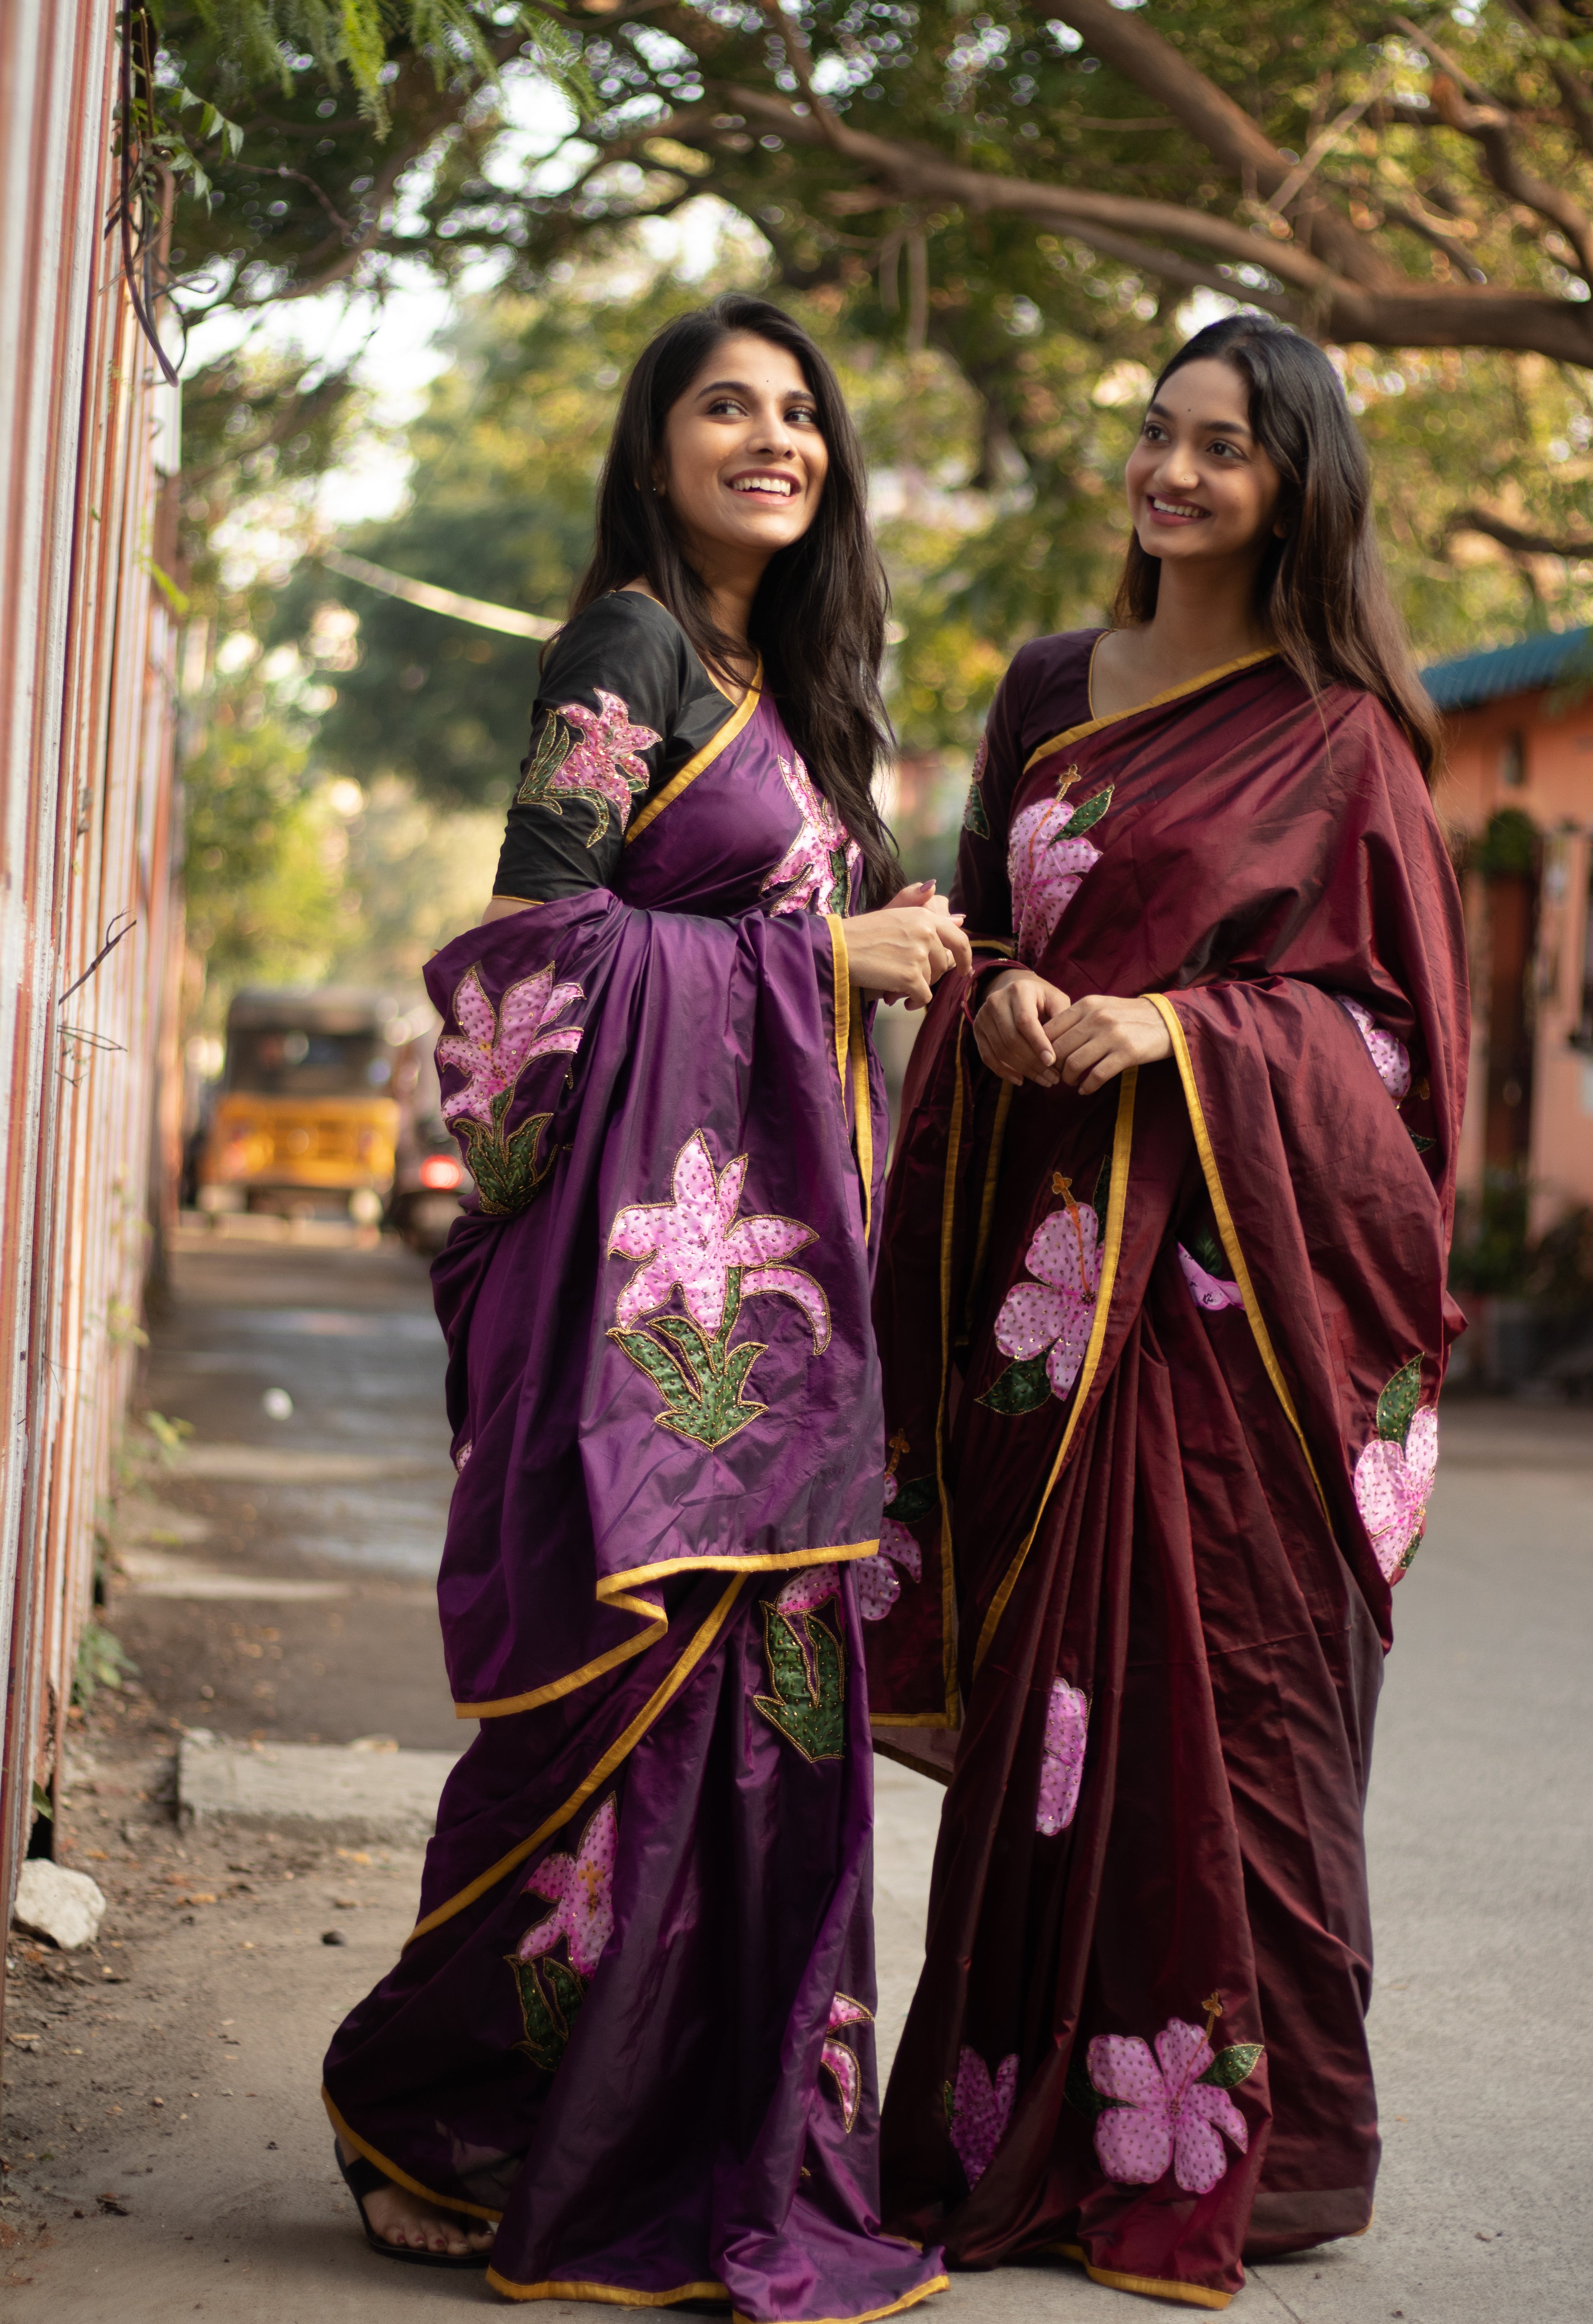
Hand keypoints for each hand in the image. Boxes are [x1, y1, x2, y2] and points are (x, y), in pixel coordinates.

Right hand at [845, 881, 972, 1006]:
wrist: (838, 947)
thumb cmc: (860, 932)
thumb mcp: (894, 914)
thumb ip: (925, 914)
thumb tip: (960, 918)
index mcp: (924, 916)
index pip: (958, 938)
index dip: (964, 957)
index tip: (963, 970)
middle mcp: (926, 932)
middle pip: (943, 965)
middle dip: (930, 976)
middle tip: (909, 979)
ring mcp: (919, 954)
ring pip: (932, 981)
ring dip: (916, 989)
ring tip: (895, 987)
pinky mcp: (911, 976)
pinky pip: (923, 997)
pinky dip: (913, 1002)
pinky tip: (898, 1000)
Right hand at [973, 968, 1072, 1085]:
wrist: (1016, 988)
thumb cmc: (1042, 998)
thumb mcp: (1056, 1000)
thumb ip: (1062, 1018)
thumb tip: (1064, 1046)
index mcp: (1018, 990)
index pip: (1025, 1021)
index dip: (1038, 1043)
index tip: (1052, 1062)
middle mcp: (996, 1001)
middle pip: (1011, 1039)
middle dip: (1033, 1062)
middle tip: (1053, 1078)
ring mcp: (983, 1016)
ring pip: (1000, 1050)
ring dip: (1023, 1070)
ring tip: (1043, 1080)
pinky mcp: (977, 1029)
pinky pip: (987, 1056)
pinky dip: (1003, 1071)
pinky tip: (1020, 1080)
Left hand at [1048, 994, 1171, 1093]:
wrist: (1167, 1019)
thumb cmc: (1129, 1016)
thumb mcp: (1101, 1007)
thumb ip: (1078, 1019)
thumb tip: (1048, 1039)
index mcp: (1087, 1004)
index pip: (1051, 1029)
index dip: (1044, 1049)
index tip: (1048, 1060)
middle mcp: (1097, 1017)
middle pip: (1059, 1049)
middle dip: (1055, 1067)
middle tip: (1059, 1074)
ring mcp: (1112, 1035)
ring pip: (1074, 1063)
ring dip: (1069, 1078)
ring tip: (1072, 1082)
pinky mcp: (1127, 1053)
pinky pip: (1097, 1076)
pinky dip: (1087, 1087)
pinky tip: (1085, 1090)